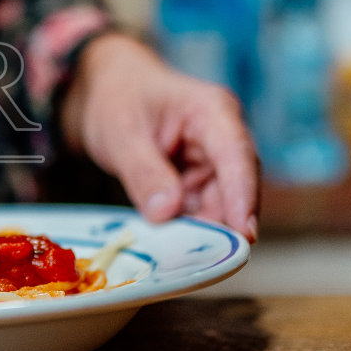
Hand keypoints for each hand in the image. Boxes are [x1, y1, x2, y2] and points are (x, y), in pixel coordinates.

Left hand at [60, 33, 259, 240]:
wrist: (106, 89)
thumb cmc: (117, 98)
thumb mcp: (121, 132)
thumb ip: (144, 171)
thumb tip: (167, 214)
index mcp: (212, 111)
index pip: (236, 155)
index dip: (243, 197)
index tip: (245, 235)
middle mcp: (223, 137)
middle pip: (236, 187)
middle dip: (224, 225)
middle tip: (206, 260)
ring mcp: (213, 162)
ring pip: (221, 205)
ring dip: (205, 231)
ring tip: (182, 256)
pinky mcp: (200, 181)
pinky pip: (202, 211)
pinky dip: (190, 229)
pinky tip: (174, 247)